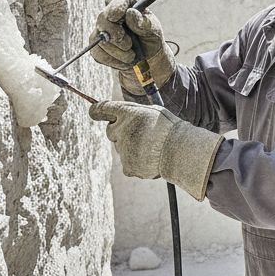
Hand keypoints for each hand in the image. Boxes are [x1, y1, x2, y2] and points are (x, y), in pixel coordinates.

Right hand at [89, 0, 175, 92]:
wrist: (147, 58)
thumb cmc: (150, 39)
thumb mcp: (153, 31)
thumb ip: (144, 23)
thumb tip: (131, 13)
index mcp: (127, 6)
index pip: (118, 4)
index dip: (116, 10)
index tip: (118, 18)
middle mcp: (110, 16)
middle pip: (103, 21)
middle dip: (116, 36)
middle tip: (129, 45)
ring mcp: (101, 31)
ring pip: (101, 41)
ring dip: (119, 53)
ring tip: (132, 55)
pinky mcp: (97, 47)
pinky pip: (99, 54)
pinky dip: (114, 61)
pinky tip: (124, 61)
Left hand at [89, 100, 222, 199]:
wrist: (179, 150)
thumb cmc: (169, 128)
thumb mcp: (153, 111)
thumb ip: (134, 112)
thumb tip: (120, 115)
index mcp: (127, 113)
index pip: (101, 109)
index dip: (96, 111)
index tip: (94, 112)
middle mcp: (120, 130)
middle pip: (111, 130)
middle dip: (120, 131)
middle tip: (140, 133)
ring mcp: (123, 149)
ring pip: (121, 147)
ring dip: (131, 146)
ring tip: (152, 147)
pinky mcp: (127, 166)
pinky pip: (127, 163)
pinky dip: (136, 162)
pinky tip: (150, 158)